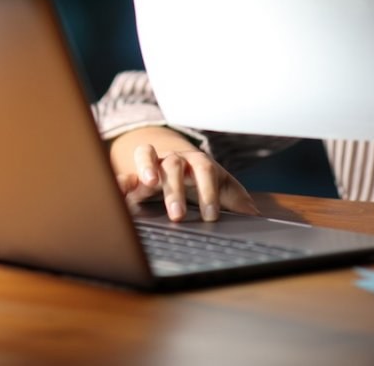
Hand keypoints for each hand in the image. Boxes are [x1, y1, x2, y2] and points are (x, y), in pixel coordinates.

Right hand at [108, 127, 259, 221]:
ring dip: (146, 167)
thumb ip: (237, 201)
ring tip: (147, 185)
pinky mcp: (133, 174)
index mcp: (199, 163)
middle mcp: (175, 159)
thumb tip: (256, 217)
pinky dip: (119, 179)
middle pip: (175, 166)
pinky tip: (117, 191)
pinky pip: (124, 171)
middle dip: (176, 190)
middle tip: (178, 215)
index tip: (211, 216)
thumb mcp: (221, 187)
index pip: (206, 171)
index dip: (208, 192)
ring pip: (147, 155)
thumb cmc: (201, 179)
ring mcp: (152, 163)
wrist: (177, 163)